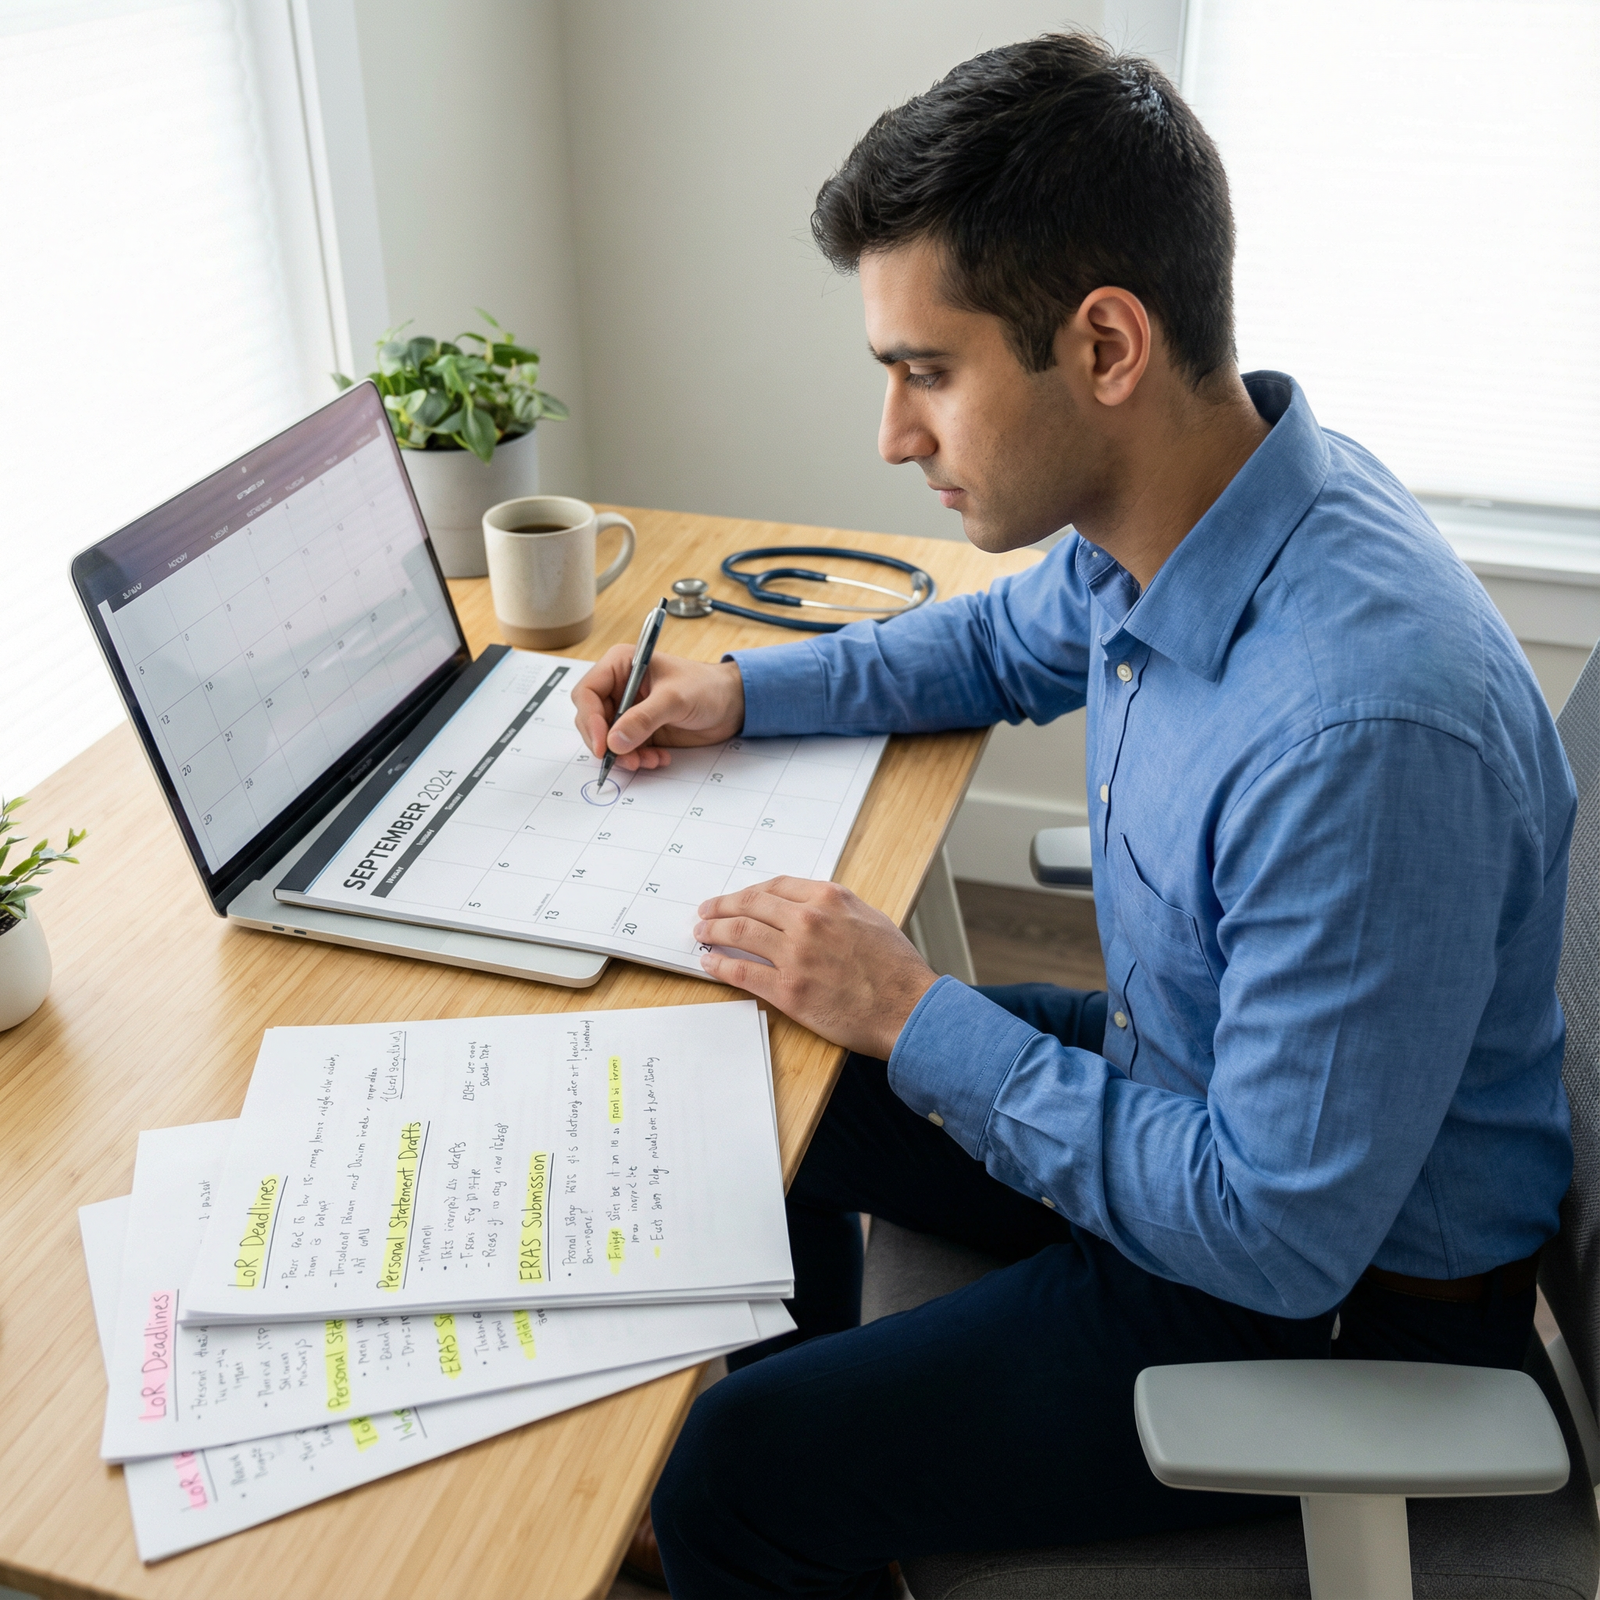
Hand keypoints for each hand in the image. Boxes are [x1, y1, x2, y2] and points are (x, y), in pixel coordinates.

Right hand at [572, 648, 745, 770]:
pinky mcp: (639, 730)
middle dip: (606, 743)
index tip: (603, 744)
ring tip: (647, 761)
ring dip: (624, 756)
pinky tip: (658, 758)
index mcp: (621, 665)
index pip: (588, 692)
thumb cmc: (706, 687)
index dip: (590, 719)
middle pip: (592, 720)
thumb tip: (615, 741)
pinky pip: (625, 750)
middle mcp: (620, 687)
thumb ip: (644, 719)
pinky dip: (637, 759)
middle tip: (624, 759)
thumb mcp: (675, 699)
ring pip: (607, 740)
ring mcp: (628, 711)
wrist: (732, 704)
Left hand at [695, 877, 937, 1058]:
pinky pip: (742, 972)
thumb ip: (835, 908)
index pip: (774, 887)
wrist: (910, 1008)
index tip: (734, 898)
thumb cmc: (897, 968)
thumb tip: (804, 908)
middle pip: (750, 905)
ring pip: (739, 934)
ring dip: (713, 932)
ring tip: (701, 934)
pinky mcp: (789, 990)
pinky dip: (719, 965)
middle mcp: (808, 920)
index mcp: (828, 898)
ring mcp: (796, 955)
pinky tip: (709, 963)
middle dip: (720, 907)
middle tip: (704, 913)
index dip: (747, 892)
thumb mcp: (870, 918)